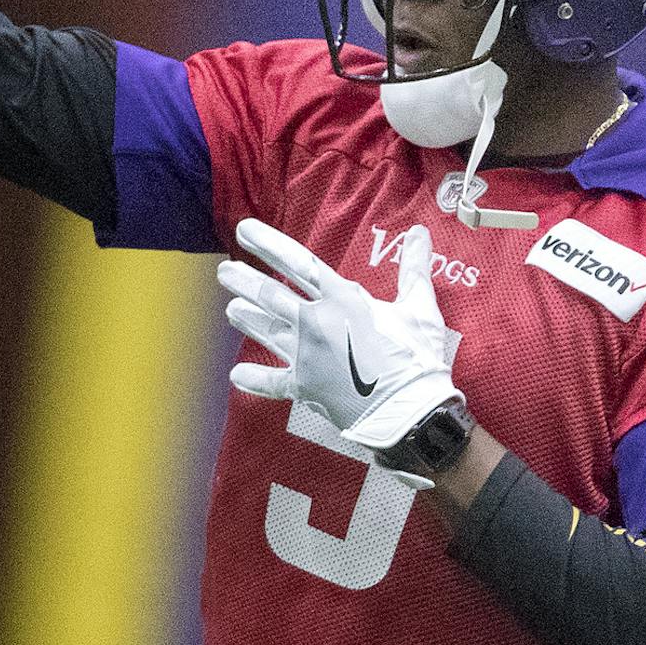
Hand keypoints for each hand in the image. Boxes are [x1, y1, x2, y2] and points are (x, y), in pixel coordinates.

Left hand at [218, 219, 462, 485]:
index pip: (299, 263)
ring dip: (247, 319)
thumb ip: (414, 269)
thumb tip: (420, 233)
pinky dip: (255, 379)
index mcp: (343, 301)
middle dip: (246, 282)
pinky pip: (274, 382)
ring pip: (267, 331)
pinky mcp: (306, 387)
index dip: (269, 245)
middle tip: (225, 273)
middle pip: (272, 296)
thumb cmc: (417, 359)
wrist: (411, 414)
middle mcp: (317, 324)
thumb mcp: (420, 309)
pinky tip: (236, 375)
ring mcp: (307, 357)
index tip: (244, 230)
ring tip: (231, 309)